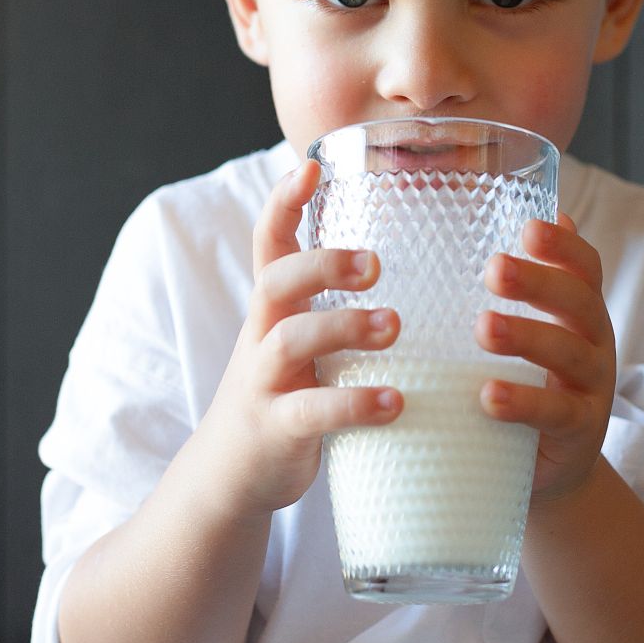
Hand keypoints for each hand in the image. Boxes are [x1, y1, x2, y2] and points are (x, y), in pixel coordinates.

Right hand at [201, 158, 403, 513]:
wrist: (232, 476)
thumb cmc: (283, 396)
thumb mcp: (300, 343)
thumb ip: (334, 307)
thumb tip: (412, 261)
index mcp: (272, 311)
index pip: (267, 244)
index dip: (283, 202)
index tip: (311, 166)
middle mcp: (261, 338)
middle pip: (275, 281)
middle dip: (322, 263)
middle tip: (377, 262)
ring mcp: (263, 384)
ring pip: (290, 341)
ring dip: (344, 327)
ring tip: (394, 326)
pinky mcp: (276, 430)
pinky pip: (311, 413)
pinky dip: (354, 405)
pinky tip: (395, 402)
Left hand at [475, 212, 614, 502]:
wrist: (555, 468)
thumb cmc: (535, 385)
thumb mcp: (534, 335)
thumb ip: (532, 284)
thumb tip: (549, 210)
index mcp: (581, 312)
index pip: (585, 268)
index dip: (563, 246)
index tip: (529, 228)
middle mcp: (594, 343)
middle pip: (578, 303)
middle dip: (538, 282)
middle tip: (494, 268)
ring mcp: (591, 388)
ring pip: (568, 354)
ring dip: (526, 336)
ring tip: (483, 327)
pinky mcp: (578, 432)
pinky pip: (555, 414)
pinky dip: (523, 402)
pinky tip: (489, 396)